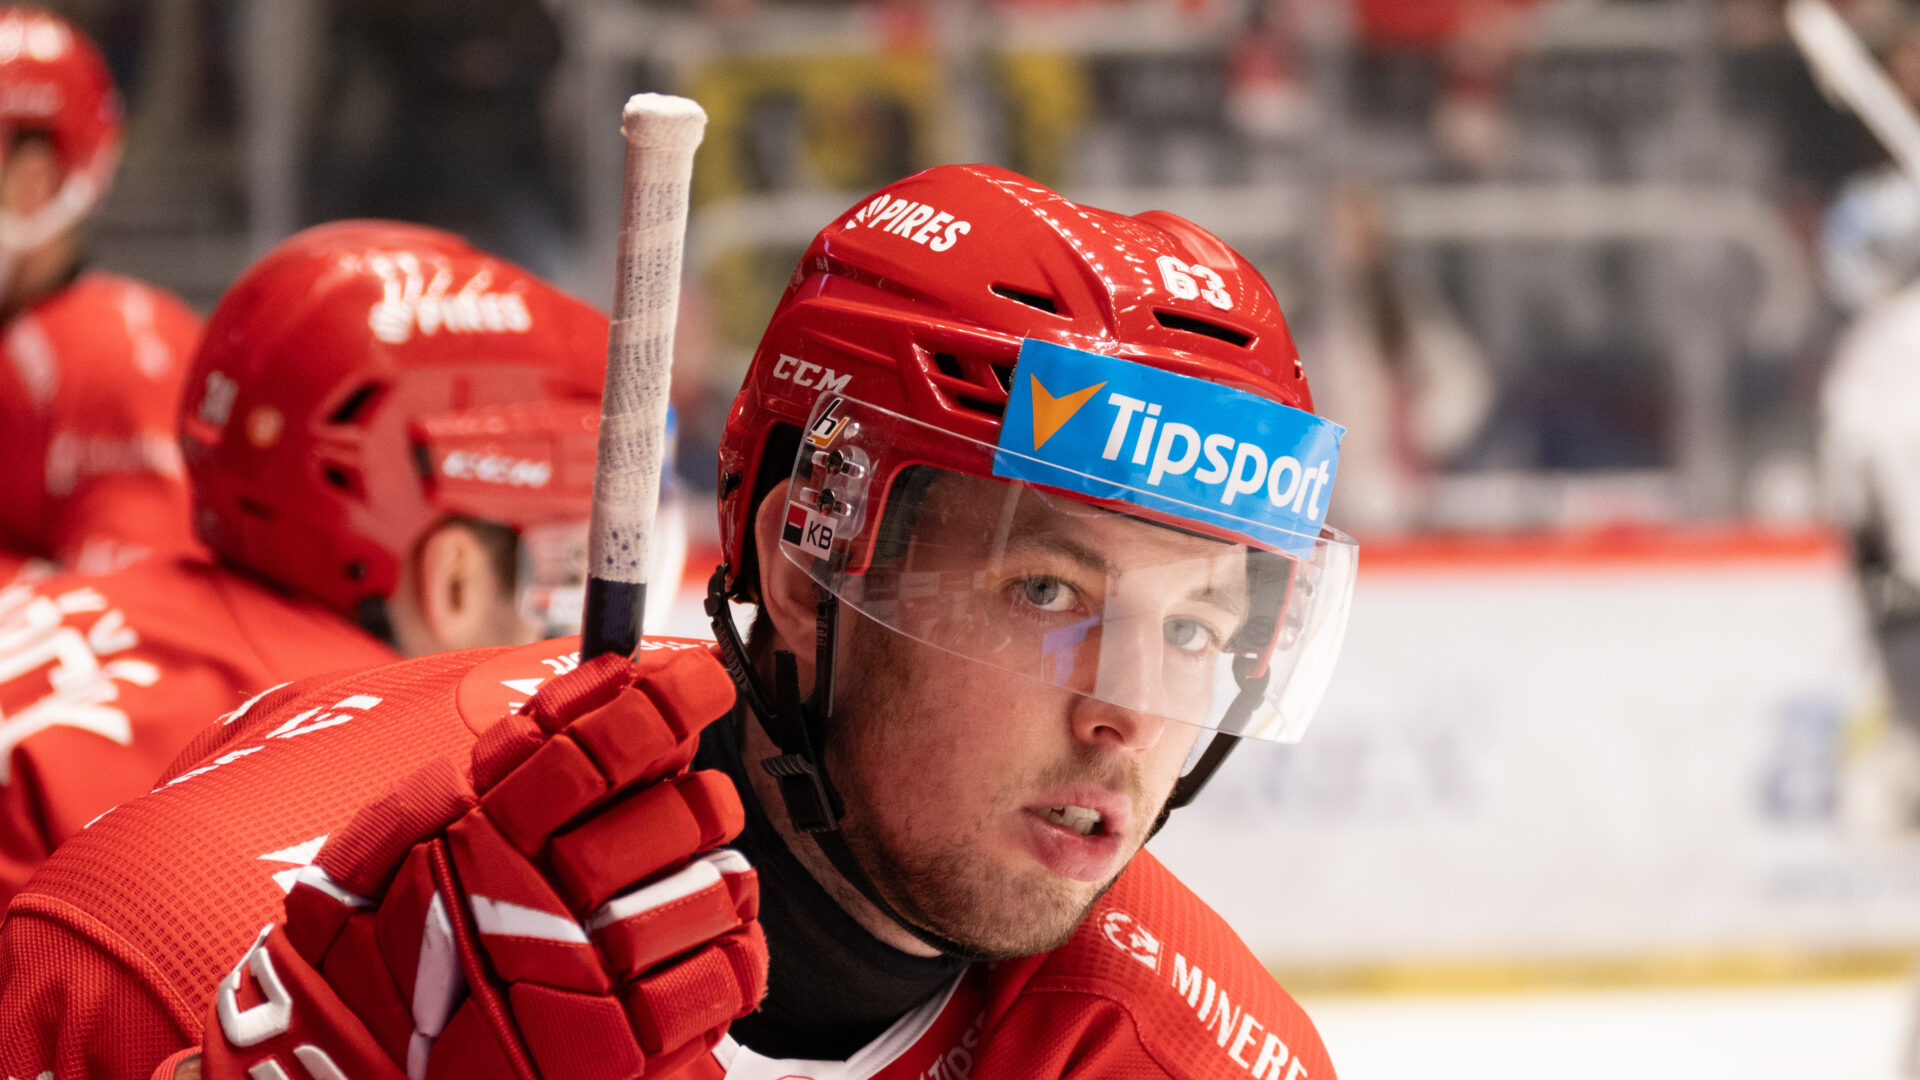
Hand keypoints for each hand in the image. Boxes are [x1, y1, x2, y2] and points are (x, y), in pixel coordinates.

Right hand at [200, 644, 764, 1079]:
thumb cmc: (380, 978)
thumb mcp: (374, 868)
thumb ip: (455, 788)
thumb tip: (563, 705)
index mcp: (479, 851)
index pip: (589, 749)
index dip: (658, 701)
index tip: (702, 677)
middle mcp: (540, 912)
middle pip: (674, 814)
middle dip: (695, 802)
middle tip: (688, 808)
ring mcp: (591, 988)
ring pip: (715, 889)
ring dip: (710, 882)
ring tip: (675, 898)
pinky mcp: (632, 1054)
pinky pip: (727, 972)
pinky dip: (725, 954)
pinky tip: (691, 955)